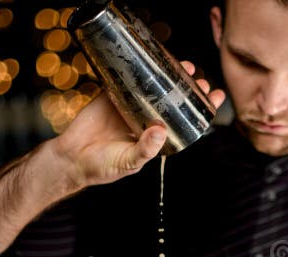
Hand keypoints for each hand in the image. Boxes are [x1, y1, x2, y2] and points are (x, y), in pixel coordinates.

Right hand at [52, 61, 224, 190]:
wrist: (70, 158)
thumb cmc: (102, 167)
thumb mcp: (128, 162)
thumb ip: (145, 150)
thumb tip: (160, 131)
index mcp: (155, 138)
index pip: (184, 122)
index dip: (201, 110)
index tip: (217, 97)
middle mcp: (146, 119)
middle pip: (174, 100)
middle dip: (190, 89)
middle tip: (201, 80)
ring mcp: (130, 105)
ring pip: (156, 86)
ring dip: (171, 75)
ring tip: (187, 66)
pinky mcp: (112, 94)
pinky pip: (129, 78)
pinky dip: (141, 68)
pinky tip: (154, 59)